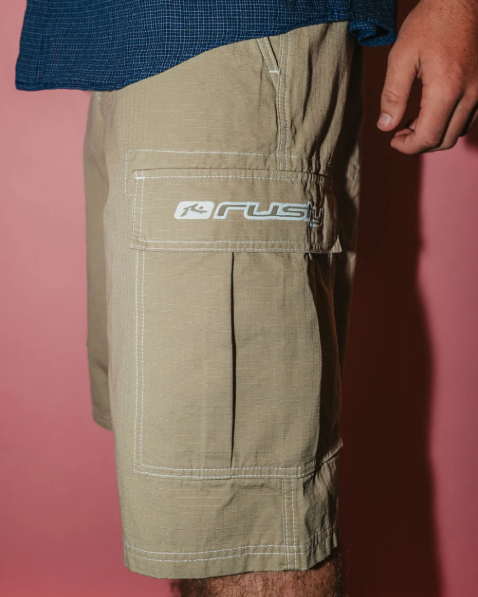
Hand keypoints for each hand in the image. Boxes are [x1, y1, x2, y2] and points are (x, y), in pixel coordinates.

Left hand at [377, 0, 477, 153]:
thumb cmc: (432, 22)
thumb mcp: (402, 56)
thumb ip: (393, 95)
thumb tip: (385, 126)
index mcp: (446, 90)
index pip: (427, 138)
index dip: (407, 147)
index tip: (393, 141)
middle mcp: (470, 95)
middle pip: (445, 140)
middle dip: (420, 144)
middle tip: (400, 134)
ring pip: (459, 131)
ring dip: (436, 134)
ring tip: (414, 121)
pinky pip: (470, 117)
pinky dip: (451, 122)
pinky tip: (434, 110)